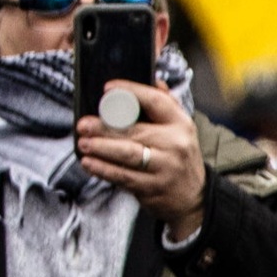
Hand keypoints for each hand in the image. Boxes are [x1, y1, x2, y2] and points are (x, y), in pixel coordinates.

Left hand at [76, 77, 209, 232]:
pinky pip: (124, 177)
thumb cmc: (177, 155)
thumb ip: (165, 104)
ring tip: (83, 143)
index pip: (156, 102)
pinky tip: (89, 163)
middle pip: (136, 132)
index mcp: (181, 124)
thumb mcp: (179, 128)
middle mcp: (176, 144)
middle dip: (105, 127)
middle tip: (83, 124)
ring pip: (128, 155)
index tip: (107, 88)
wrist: (193, 197)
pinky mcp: (153, 188)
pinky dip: (103, 170)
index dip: (131, 92)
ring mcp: (165, 168)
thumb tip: (153, 79)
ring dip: (101, 148)